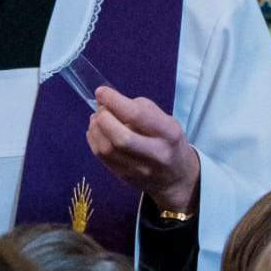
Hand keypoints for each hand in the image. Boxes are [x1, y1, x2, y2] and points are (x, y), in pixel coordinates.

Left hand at [85, 86, 199, 213]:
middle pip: (121, 138)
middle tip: (101, 109)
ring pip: (107, 150)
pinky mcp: (125, 177)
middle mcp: (156, 154)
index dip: (114, 101)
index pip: (137, 116)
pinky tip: (97, 131)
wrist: (176, 178)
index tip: (101, 92)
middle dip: (104, 119)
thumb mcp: (165, 120)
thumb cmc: (168, 141)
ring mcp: (139, 169)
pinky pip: (102, 158)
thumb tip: (108, 101)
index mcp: (168, 133)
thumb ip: (140, 108)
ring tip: (97, 118)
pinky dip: (94, 140)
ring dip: (95, 129)